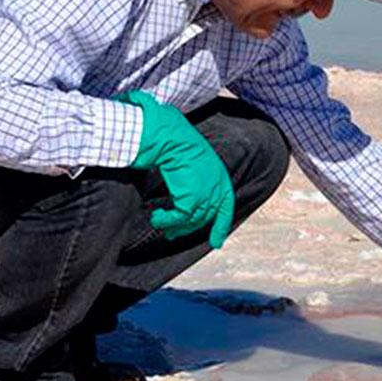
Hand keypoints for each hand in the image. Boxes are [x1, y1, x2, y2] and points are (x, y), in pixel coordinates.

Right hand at [117, 90, 234, 247]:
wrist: (171, 137)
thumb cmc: (178, 142)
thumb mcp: (193, 159)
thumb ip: (194, 176)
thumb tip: (184, 185)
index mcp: (220, 178)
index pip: (225, 207)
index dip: (220, 227)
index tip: (217, 244)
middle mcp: (217, 188)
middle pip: (204, 218)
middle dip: (186, 228)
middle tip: (170, 233)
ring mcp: (207, 194)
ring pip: (192, 221)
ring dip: (173, 226)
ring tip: (159, 223)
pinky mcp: (192, 198)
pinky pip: (180, 218)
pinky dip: (167, 221)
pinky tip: (156, 217)